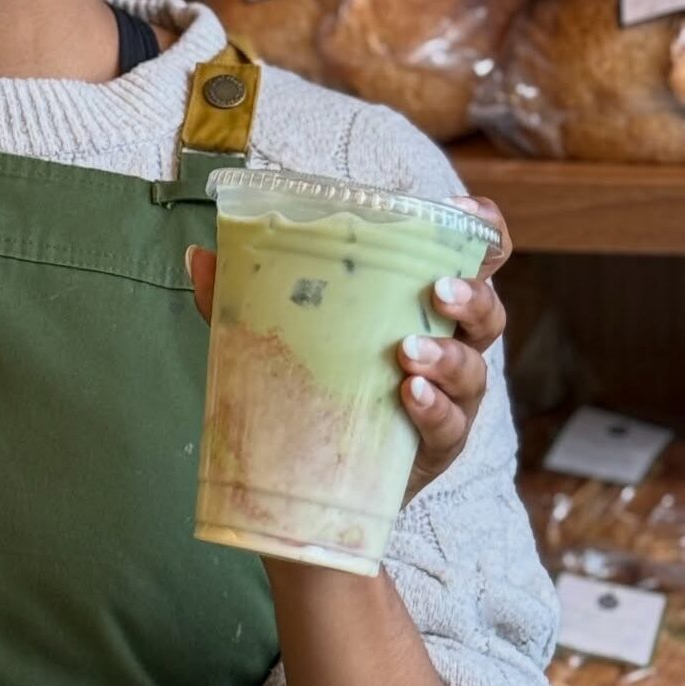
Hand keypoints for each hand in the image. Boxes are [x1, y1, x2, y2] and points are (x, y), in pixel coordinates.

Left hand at [183, 194, 512, 510]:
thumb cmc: (315, 380)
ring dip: (447, 356)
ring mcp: (450, 398)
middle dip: (470, 295)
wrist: (319, 475)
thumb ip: (243, 296)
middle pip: (487, 311)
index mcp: (419, 302)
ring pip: (474, 369)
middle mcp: (449, 344)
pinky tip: (409, 396)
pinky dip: (432, 409)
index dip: (480, 229)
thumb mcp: (282, 330)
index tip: (463, 209)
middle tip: (437, 289)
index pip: (471, 258)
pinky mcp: (437, 445)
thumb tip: (198, 257)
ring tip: (408, 353)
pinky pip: (449, 426)